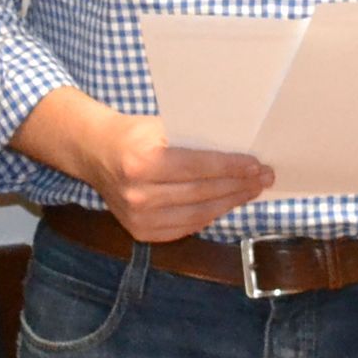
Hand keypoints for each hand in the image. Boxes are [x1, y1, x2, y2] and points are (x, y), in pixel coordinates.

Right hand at [16, 90, 268, 242]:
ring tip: (250, 191)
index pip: (198, 167)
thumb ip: (192, 140)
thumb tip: (240, 150)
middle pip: (202, 193)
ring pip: (197, 214)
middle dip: (238, 186)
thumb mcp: (159, 126)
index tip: (256, 165)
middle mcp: (138, 194)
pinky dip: (208, 216)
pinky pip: (185, 227)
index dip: (231, 167)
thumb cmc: (133, 134)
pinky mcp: (140, 232)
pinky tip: (225, 205)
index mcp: (141, 162)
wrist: (95, 154)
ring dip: (229, 203)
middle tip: (263, 178)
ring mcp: (138, 218)